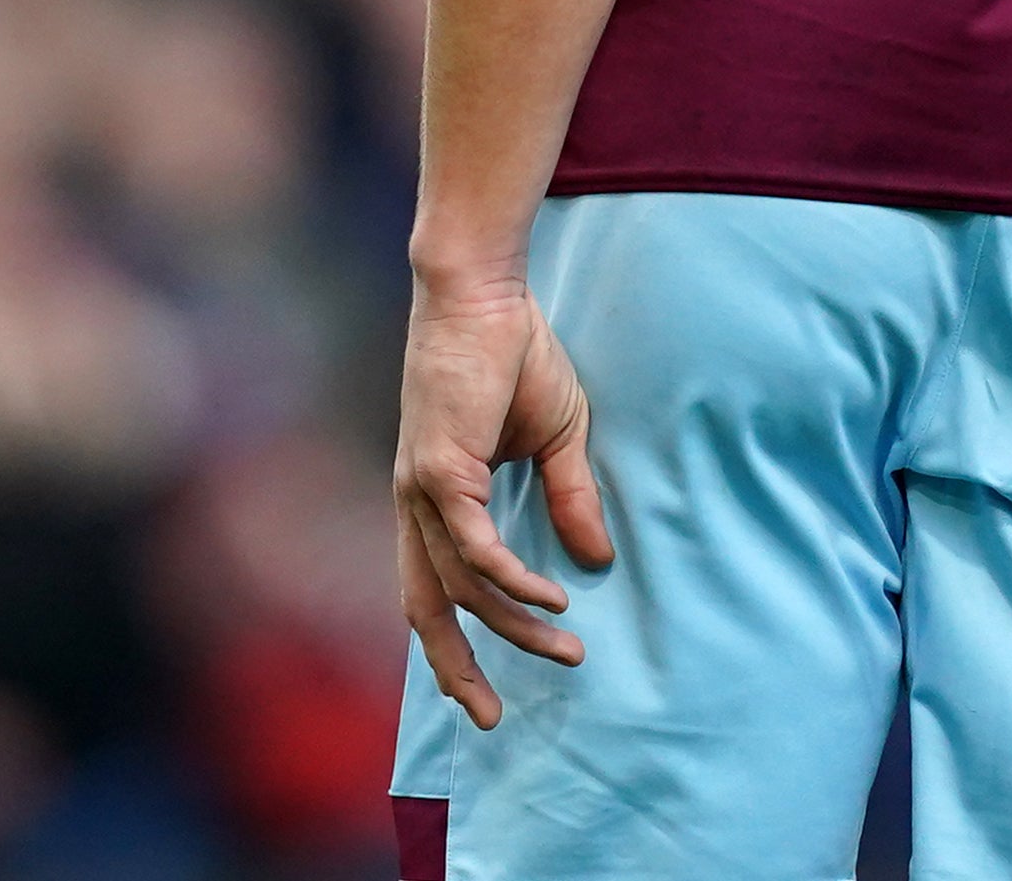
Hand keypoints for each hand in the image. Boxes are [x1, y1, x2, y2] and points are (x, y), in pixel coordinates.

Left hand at [392, 274, 611, 730]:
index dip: (449, 641)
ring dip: (513, 626)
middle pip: (422, 606)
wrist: (486, 292)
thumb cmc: (515, 354)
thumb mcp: (557, 437)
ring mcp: (423, 486)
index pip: (429, 585)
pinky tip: (553, 601)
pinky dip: (513, 581)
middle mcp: (417, 499)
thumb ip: (569, 497)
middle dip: (454, 666)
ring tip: (567, 651)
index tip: (478, 691)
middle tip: (490, 718)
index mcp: (434, 495)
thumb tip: (594, 560)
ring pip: (460, 585)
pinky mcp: (440, 468)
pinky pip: (476, 548)